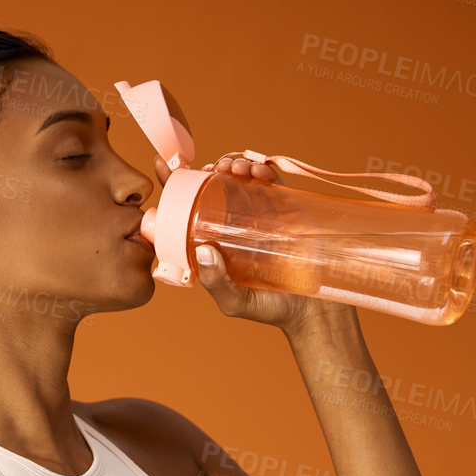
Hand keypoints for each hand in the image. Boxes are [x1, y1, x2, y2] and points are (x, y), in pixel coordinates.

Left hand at [154, 152, 355, 335]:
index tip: (163, 166)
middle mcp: (235, 226)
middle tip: (214, 170)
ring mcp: (260, 215)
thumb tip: (204, 249)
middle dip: (212, 170)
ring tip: (234, 168)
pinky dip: (261, 170)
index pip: (189, 211)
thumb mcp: (234, 302)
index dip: (176, 186)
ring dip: (234, 164)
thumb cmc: (269, 309)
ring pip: (241, 179)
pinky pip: (270, 183)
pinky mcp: (285, 209)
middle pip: (216, 188)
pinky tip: (256, 171)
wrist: (313, 310)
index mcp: (216, 243)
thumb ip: (216, 282)